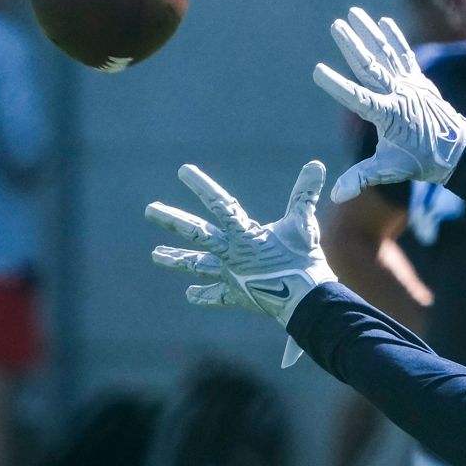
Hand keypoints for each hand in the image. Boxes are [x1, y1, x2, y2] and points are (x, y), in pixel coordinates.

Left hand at [146, 161, 337, 327]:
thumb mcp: (304, 224)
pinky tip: (190, 294)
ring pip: (198, 265)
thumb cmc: (304, 260)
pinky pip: (216, 295)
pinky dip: (204, 294)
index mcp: (246, 234)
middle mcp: (231, 254)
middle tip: (149, 210)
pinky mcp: (236, 294)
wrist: (305, 300)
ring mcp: (231, 275)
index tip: (183, 171)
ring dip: (176, 260)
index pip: (220, 204)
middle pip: (197, 234)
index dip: (201, 186)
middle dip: (172, 221)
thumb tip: (316, 165)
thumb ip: (305, 194)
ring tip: (155, 256)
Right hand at [313, 8, 465, 201]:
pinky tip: (383, 23)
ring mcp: (411, 84)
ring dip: (369, 33)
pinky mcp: (419, 80)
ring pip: (386, 54)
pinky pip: (405, 55)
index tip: (318, 71)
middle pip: (371, 66)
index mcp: (390, 114)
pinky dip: (395, 38)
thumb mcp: (389, 171)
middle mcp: (400, 94)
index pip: (358, 98)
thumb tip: (336, 195)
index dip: (338, 85)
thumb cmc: (420, 161)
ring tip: (353, 13)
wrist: (457, 151)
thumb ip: (361, 178)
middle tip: (335, 25)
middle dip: (352, 45)